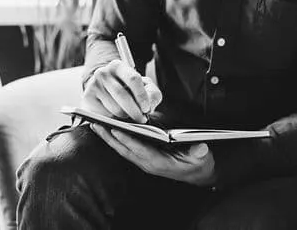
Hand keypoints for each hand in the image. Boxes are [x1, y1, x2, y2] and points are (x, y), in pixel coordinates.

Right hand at [81, 59, 162, 123]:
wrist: (104, 90)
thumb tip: (149, 105)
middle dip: (135, 111)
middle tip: (142, 119)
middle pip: (122, 95)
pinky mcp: (87, 98)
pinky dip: (114, 120)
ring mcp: (93, 85)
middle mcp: (103, 72)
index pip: (133, 79)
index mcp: (118, 66)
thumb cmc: (128, 89)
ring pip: (114, 108)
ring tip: (130, 117)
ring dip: (125, 117)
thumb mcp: (143, 87)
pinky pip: (105, 115)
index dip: (142, 96)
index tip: (147, 108)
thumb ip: (152, 93)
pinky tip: (117, 118)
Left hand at [89, 124, 215, 185]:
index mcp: (160, 163)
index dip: (128, 140)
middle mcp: (148, 163)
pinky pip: (125, 148)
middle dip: (109, 137)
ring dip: (108, 138)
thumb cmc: (197, 163)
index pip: (140, 150)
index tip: (115, 129)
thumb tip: (201, 147)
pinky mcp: (142, 158)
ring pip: (122, 149)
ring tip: (95, 123)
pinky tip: (106, 129)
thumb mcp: (201, 158)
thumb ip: (199, 153)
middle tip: (95, 123)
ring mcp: (144, 162)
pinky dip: (114, 139)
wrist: (196, 174)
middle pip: (125, 149)